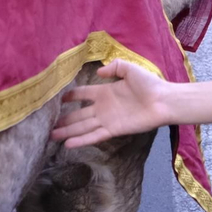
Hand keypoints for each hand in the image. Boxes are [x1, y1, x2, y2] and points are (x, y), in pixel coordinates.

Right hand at [51, 60, 171, 147]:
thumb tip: (99, 72)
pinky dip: (81, 140)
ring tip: (51, 136)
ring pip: (82, 127)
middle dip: (64, 120)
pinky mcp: (113, 130)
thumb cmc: (149, 84)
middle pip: (78, 114)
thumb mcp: (130, 69)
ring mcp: (107, 120)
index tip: (58, 98)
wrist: (163, 101)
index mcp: (105, 92)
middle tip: (48, 125)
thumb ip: (114, 67)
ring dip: (67, 132)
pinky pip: (94, 136)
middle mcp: (103, 107)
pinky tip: (68, 144)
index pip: (83, 94)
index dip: (71, 96)